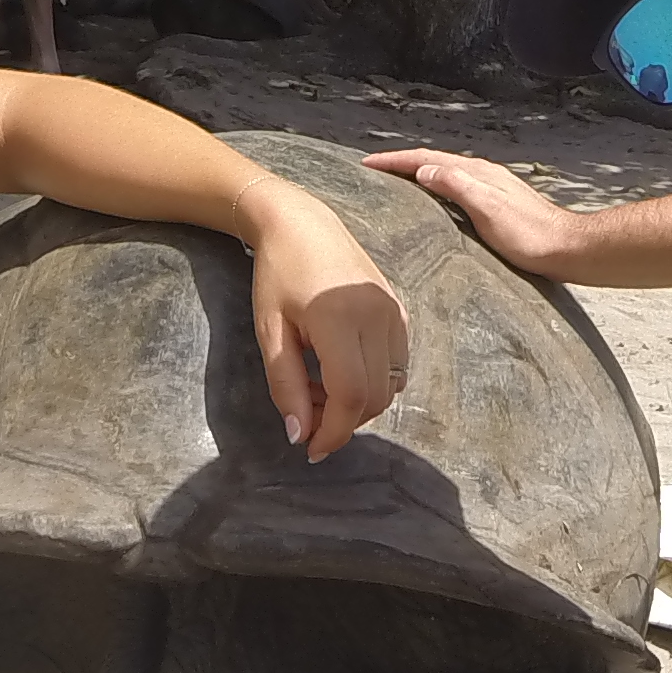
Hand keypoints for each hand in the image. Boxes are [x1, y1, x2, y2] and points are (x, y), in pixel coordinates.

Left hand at [244, 185, 408, 459]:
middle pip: (374, 396)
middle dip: (343, 421)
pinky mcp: (401, 310)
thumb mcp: (270, 332)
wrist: (301, 223)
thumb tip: (299, 436)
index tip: (311, 449)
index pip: (351, 395)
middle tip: (307, 416)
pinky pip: (397, 365)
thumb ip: (285, 386)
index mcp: (340, 320)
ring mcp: (395, 313)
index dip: (334, 432)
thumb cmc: (277, 275)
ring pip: (389, 385)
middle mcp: (378, 317)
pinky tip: (340, 370)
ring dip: (357, 403)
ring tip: (318, 389)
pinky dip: (372, 382)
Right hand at [365, 145, 583, 279]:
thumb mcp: (489, 209)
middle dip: (402, 164)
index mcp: (478, 173)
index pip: (426, 159)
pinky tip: (433, 203)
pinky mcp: (497, 206)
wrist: (568, 250)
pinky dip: (435, 190)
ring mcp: (491, 189)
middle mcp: (484, 175)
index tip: (368, 163)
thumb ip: (457, 185)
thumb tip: (424, 170)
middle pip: (434, 162)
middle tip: (374, 170)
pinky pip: (456, 189)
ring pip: (445, 175)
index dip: (395, 160)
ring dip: (418, 175)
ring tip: (395, 183)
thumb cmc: (531, 236)